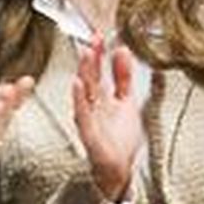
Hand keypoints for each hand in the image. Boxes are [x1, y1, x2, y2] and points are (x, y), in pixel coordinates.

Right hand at [71, 35, 143, 203]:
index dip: (99, 53)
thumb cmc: (118, 138)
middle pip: (90, 77)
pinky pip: (82, 114)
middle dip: (91, 58)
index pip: (98, 70)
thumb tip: (122, 51)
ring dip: (85, 73)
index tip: (101, 35)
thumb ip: (123, 77)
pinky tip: (78, 85)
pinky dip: (79, 99)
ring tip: (86, 54)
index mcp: (101, 97)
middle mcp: (92, 105)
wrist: (119, 168)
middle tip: (93, 39)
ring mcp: (89, 118)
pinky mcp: (88, 132)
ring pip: (84, 92)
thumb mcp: (126, 101)